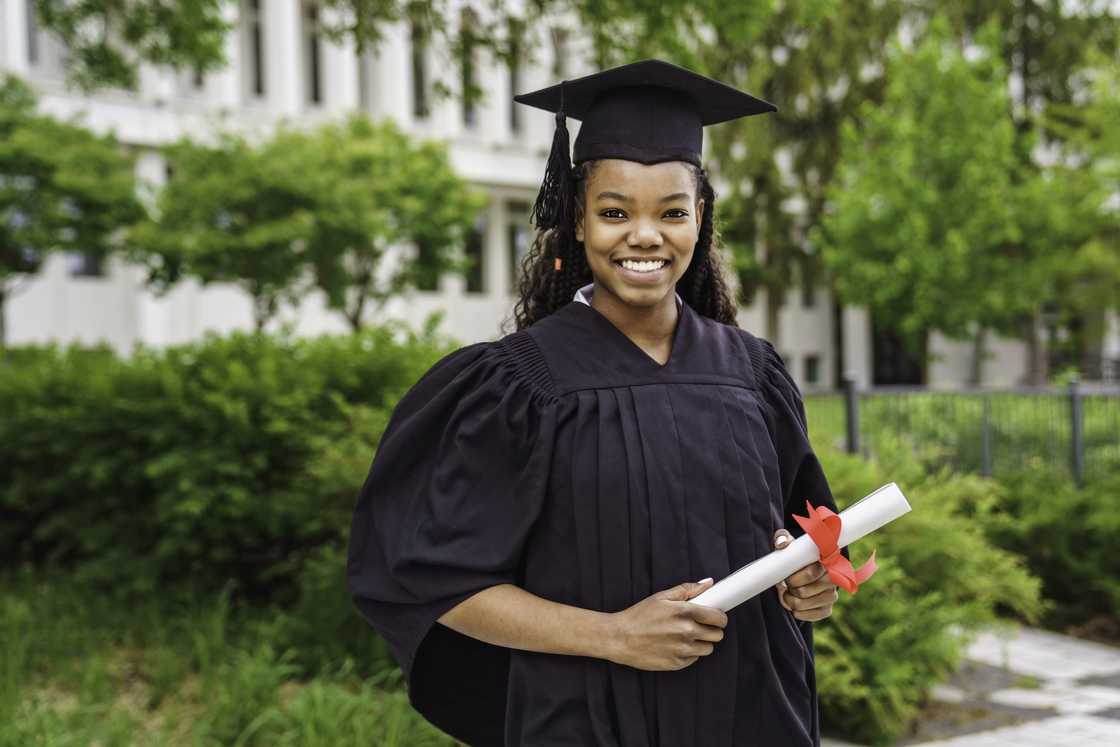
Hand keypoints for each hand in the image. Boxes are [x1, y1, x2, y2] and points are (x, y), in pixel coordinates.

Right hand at [606, 578, 728, 670]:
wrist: (619, 638)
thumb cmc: (639, 615)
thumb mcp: (661, 597)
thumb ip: (687, 589)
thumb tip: (709, 583)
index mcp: (684, 612)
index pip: (718, 617)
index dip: (720, 617)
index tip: (716, 617)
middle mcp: (686, 632)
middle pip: (718, 635)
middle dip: (712, 630)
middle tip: (700, 626)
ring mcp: (682, 650)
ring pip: (708, 648)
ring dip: (702, 642)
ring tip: (686, 636)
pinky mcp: (677, 663)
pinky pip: (694, 659)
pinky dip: (689, 653)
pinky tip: (675, 645)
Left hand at [772, 529, 838, 621]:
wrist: (799, 573)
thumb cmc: (794, 557)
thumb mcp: (788, 545)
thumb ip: (783, 538)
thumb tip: (782, 543)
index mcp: (825, 561)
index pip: (812, 572)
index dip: (795, 578)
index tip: (786, 578)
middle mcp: (832, 579)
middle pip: (805, 591)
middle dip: (790, 590)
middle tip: (785, 586)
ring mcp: (832, 595)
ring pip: (804, 604)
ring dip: (790, 602)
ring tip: (787, 594)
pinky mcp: (827, 609)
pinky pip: (811, 616)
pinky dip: (798, 612)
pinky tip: (794, 606)